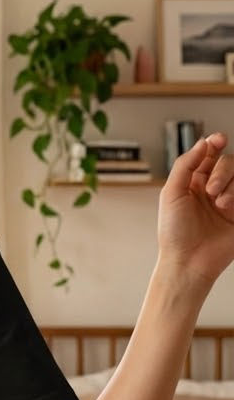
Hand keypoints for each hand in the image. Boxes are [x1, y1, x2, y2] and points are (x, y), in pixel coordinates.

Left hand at [157, 132, 233, 284]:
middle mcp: (211, 188)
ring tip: (220, 204)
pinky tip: (228, 207)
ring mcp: (229, 200)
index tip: (219, 138)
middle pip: (228, 162)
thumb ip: (185, 165)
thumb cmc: (174, 231)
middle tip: (211, 192)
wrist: (189, 260)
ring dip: (231, 185)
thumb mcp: (172, 193)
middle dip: (222, 171)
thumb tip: (203, 142)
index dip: (215, 143)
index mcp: (192, 182)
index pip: (208, 155)